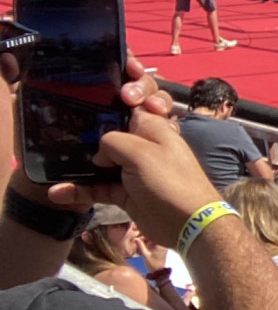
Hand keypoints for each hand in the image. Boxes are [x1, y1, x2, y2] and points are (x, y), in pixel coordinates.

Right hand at [53, 58, 218, 247]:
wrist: (188, 225)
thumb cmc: (170, 181)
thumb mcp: (141, 152)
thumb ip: (112, 141)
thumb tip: (98, 152)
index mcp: (153, 126)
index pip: (135, 100)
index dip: (120, 89)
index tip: (99, 84)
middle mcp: (143, 144)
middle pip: (112, 128)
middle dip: (91, 126)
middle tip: (75, 127)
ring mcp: (133, 169)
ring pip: (100, 160)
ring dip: (79, 163)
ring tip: (56, 161)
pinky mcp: (125, 192)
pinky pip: (97, 187)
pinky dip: (79, 190)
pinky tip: (58, 192)